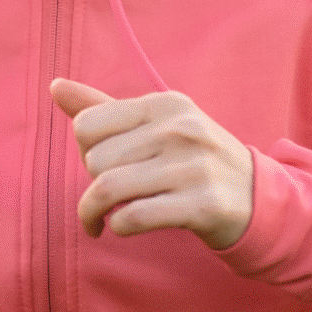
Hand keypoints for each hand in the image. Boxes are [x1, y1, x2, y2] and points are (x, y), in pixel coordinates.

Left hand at [50, 79, 254, 249]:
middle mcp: (180, 129)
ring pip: (108, 189)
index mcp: (165, 104)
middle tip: (110, 194)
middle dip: (93, 183)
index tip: (103, 164)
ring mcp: (193, 167)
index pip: (87, 125)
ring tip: (99, 219)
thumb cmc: (193, 158)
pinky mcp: (202, 205)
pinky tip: (123, 226)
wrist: (256, 197)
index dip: (86, 150)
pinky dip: (118, 226)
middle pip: (95, 160)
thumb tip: (54, 85)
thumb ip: (103, 107)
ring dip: (94, 212)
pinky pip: (133, 217)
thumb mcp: (156, 124)